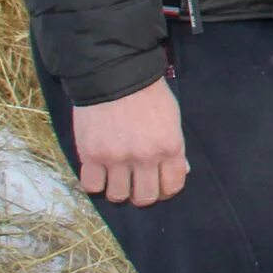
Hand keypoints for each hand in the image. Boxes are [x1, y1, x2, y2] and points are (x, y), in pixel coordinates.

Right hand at [71, 77, 187, 205]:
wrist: (115, 74)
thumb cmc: (148, 93)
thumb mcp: (172, 117)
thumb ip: (175, 146)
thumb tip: (182, 169)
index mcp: (169, 147)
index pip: (172, 186)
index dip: (166, 190)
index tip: (159, 185)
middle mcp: (144, 157)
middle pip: (144, 198)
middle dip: (142, 194)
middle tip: (136, 183)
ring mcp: (116, 158)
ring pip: (117, 196)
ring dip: (118, 190)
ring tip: (116, 177)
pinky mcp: (90, 155)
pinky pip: (91, 186)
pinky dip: (95, 183)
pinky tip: (98, 171)